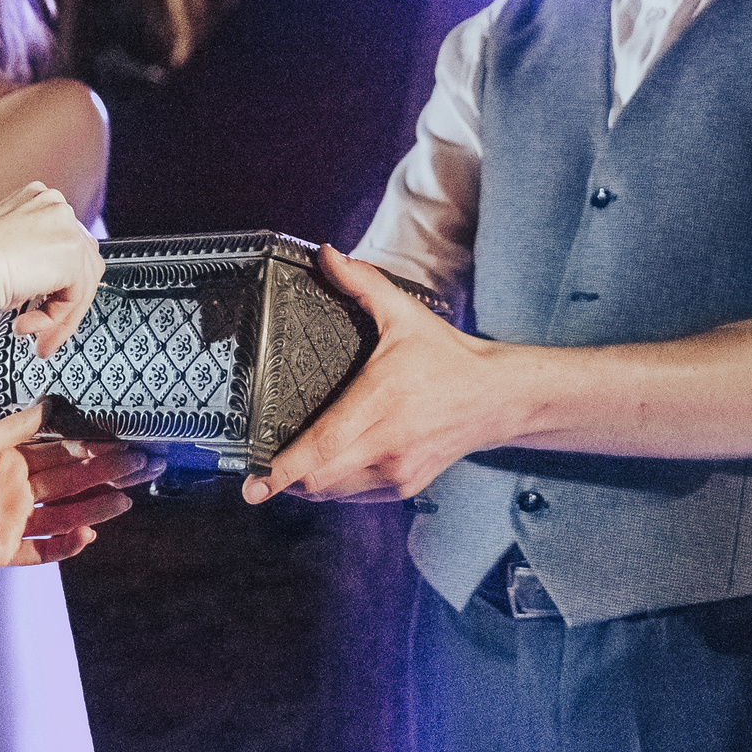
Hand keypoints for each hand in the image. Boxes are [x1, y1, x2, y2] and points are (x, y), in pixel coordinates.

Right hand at [0, 183, 103, 358]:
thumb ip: (28, 257)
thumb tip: (42, 281)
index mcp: (34, 198)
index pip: (63, 241)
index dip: (55, 277)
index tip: (42, 302)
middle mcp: (53, 206)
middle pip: (79, 261)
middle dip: (61, 300)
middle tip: (42, 327)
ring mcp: (66, 226)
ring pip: (81, 282)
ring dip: (56, 315)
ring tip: (32, 333)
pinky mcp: (72, 254)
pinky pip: (77, 297)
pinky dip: (55, 319)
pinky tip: (27, 325)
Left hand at [0, 401, 160, 573]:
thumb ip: (15, 430)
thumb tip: (51, 405)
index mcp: (14, 462)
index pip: (64, 455)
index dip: (95, 450)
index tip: (126, 443)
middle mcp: (18, 492)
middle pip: (72, 484)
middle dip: (107, 475)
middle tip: (142, 467)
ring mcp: (11, 523)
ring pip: (64, 516)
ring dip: (95, 508)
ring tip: (125, 500)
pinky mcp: (0, 551)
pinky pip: (40, 551)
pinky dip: (64, 545)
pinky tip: (87, 535)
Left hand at [243, 245, 504, 504]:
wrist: (496, 397)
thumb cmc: (448, 358)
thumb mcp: (404, 314)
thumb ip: (362, 284)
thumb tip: (327, 255)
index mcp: (381, 400)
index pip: (323, 444)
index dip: (284, 468)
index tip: (255, 483)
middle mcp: (388, 442)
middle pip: (320, 477)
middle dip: (283, 480)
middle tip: (256, 474)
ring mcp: (398, 470)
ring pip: (334, 491)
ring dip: (306, 485)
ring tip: (285, 472)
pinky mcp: (405, 486)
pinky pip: (355, 496)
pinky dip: (333, 487)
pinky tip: (323, 471)